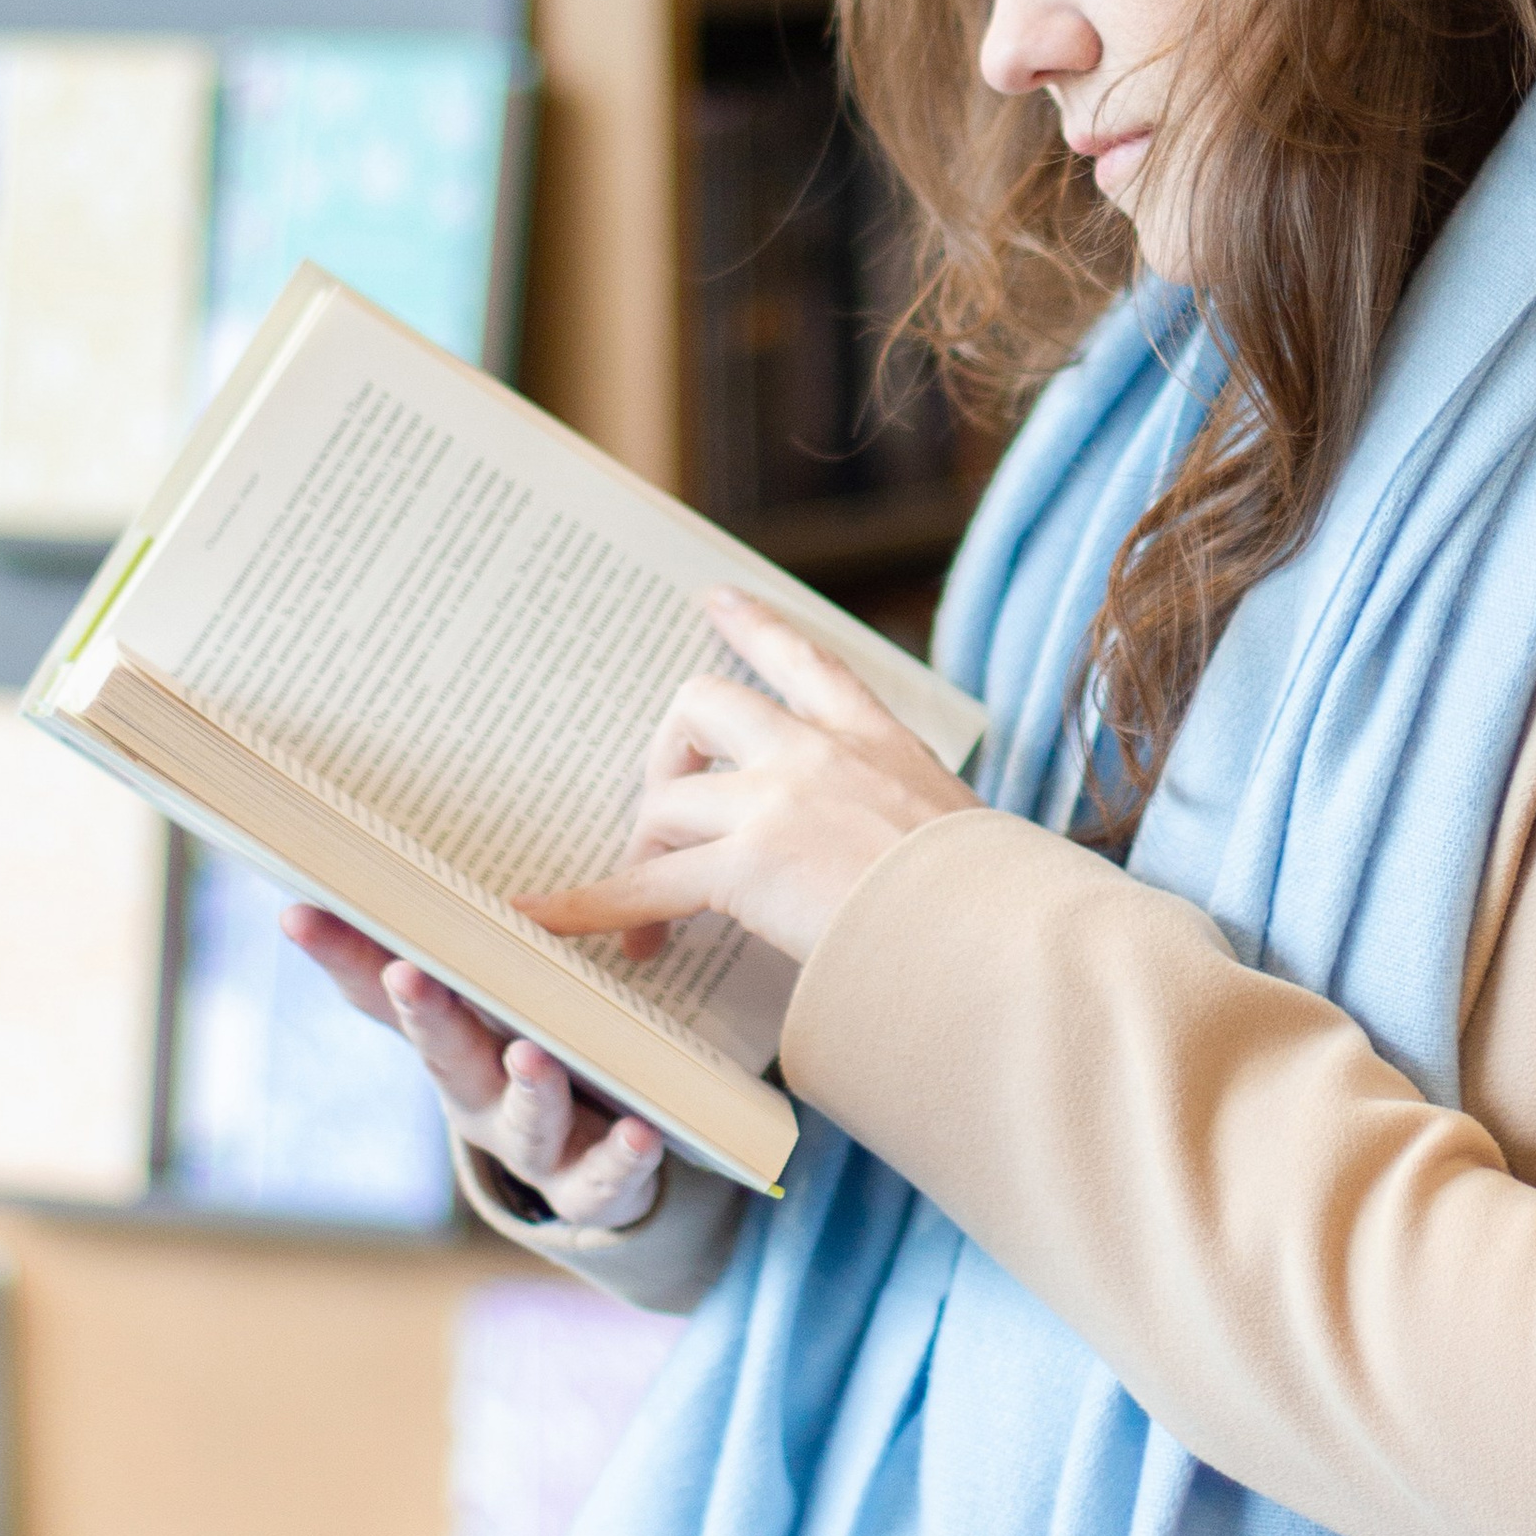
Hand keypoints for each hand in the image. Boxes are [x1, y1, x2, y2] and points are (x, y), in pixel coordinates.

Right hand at [279, 905, 666, 1229]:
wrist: (594, 1175)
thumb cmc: (532, 1065)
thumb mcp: (492, 1009)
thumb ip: (460, 947)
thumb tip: (399, 859)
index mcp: (448, 1043)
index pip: (381, 995)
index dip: (343, 956)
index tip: (300, 912)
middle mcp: (479, 1097)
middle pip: (445, 1055)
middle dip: (426, 1013)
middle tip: (405, 972)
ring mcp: (535, 1147)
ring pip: (526, 1120)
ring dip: (527, 1087)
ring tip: (530, 1056)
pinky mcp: (593, 1187)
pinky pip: (606, 1175)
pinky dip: (622, 1154)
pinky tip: (640, 1132)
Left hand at [516, 586, 980, 965]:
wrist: (995, 934)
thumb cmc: (989, 903)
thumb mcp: (955, 827)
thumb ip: (901, 820)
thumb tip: (882, 859)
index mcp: (875, 739)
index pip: (804, 660)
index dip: (752, 628)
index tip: (713, 601)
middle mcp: (817, 753)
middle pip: (699, 708)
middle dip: (666, 756)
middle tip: (664, 819)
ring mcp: (776, 803)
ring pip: (666, 801)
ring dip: (645, 855)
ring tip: (649, 923)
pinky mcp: (744, 867)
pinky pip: (641, 884)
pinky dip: (584, 902)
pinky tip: (539, 912)